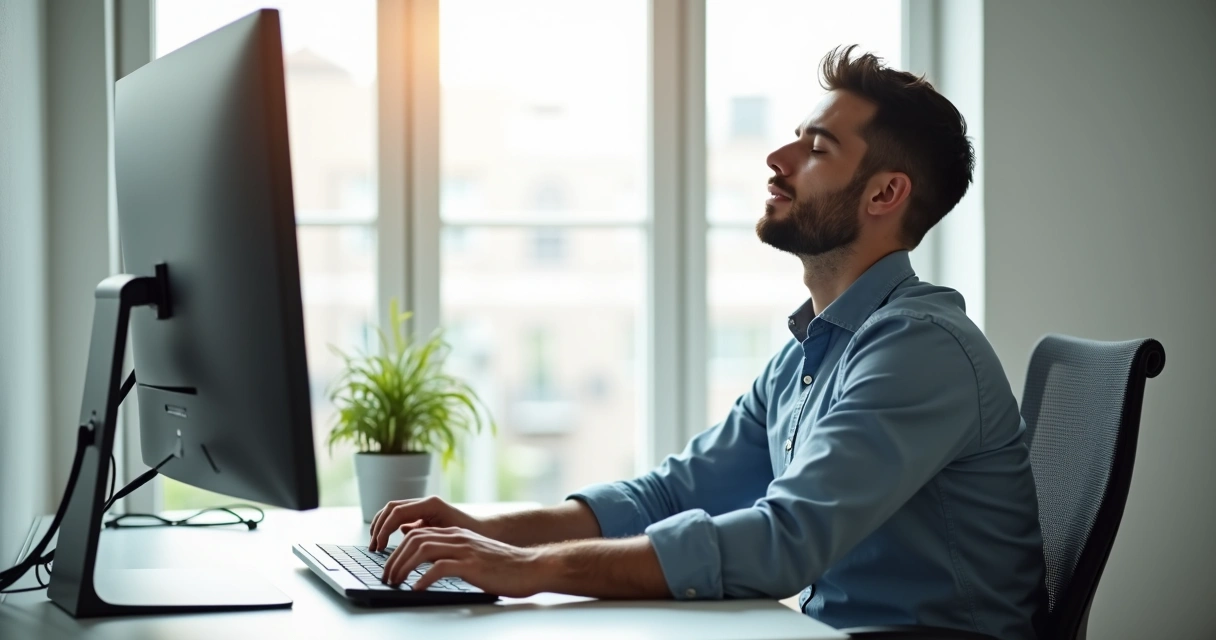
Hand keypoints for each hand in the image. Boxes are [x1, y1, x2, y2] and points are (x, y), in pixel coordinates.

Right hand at [368, 496, 486, 552]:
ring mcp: (424, 508)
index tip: (379, 547)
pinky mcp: (425, 515)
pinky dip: (391, 528)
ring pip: (394, 512)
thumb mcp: (447, 537)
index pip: (397, 512)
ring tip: (377, 545)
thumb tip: (403, 534)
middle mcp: (426, 502)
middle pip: (391, 508)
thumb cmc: (472, 535)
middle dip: (378, 526)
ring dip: (382, 526)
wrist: (487, 532)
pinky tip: (388, 544)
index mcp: (431, 504)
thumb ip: (426, 535)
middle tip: (373, 547)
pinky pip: (401, 518)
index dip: (383, 529)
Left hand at [381, 527, 551, 597]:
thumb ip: (451, 553)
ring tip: (396, 582)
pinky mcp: (472, 565)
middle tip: (387, 577)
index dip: (398, 549)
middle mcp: (457, 537)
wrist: (530, 567)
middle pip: (415, 539)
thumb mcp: (472, 554)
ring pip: (423, 549)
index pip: (417, 533)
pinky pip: (440, 567)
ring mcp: (465, 550)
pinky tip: (417, 588)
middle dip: (394, 558)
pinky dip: (424, 578)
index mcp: (455, 534)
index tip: (389, 566)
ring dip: (403, 567)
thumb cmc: (503, 566)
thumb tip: (427, 562)